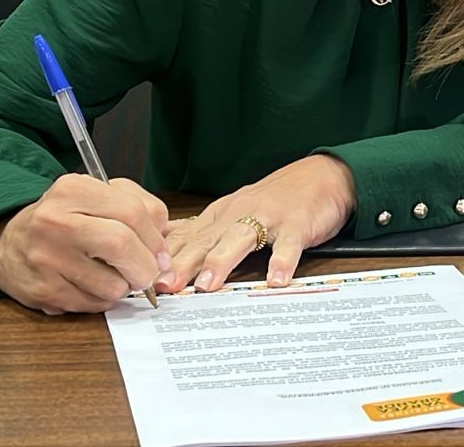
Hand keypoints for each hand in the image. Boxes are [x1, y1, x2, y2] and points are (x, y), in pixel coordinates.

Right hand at [0, 174, 170, 314]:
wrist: (6, 244)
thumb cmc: (62, 220)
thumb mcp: (95, 197)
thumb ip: (137, 209)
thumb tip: (164, 251)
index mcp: (73, 190)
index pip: (133, 212)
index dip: (156, 239)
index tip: (160, 254)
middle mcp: (55, 221)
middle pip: (123, 246)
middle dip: (145, 267)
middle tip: (147, 273)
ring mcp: (46, 258)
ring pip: (112, 284)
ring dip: (123, 286)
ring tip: (109, 275)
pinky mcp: (43, 291)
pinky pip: (94, 304)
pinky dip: (102, 299)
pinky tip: (89, 285)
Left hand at [160, 155, 354, 292]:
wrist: (321, 176)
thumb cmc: (275, 199)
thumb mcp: (233, 213)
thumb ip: (203, 232)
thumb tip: (163, 248)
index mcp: (220, 215)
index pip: (186, 237)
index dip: (164, 257)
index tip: (142, 276)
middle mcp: (238, 214)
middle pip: (206, 240)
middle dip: (182, 263)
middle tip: (164, 287)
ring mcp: (268, 218)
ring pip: (240, 239)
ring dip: (222, 261)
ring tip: (207, 285)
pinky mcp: (296, 225)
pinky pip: (288, 245)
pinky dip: (282, 262)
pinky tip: (276, 280)